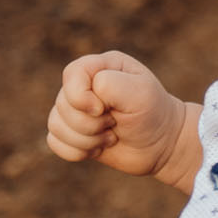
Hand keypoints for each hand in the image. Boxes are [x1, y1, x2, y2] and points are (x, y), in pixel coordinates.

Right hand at [46, 51, 186, 178]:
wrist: (163, 145)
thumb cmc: (154, 114)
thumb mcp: (141, 94)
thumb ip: (111, 84)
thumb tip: (86, 99)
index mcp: (101, 66)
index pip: (72, 74)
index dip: (81, 97)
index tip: (103, 109)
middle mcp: (84, 85)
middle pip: (63, 104)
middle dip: (90, 124)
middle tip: (115, 123)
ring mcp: (76, 108)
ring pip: (56, 125)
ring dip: (85, 139)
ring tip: (110, 137)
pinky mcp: (73, 132)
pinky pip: (54, 142)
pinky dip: (76, 151)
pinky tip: (98, 149)